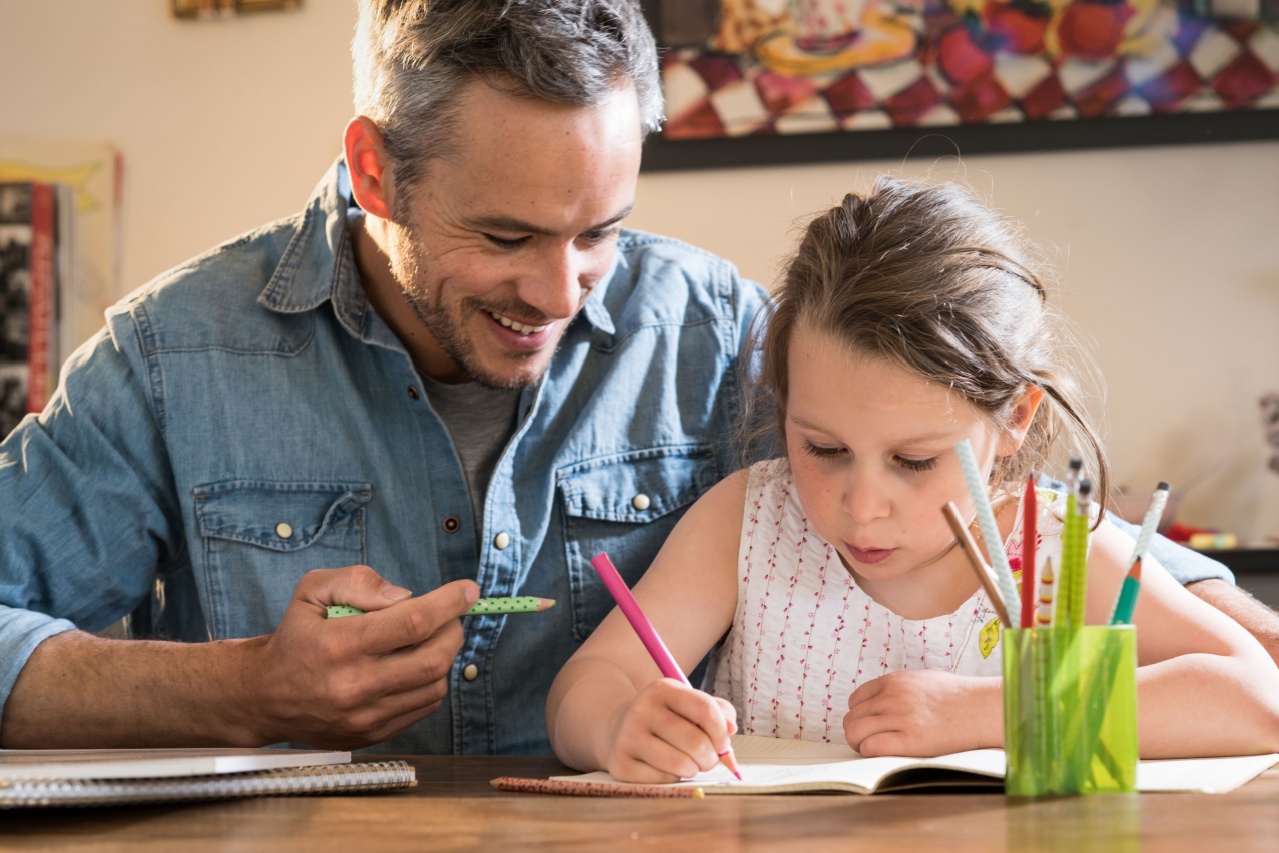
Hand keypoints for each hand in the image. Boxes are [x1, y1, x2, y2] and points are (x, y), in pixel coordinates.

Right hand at [245, 565, 478, 748]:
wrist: (264, 696)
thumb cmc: (295, 636)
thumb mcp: (312, 591)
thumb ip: (357, 581)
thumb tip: (403, 596)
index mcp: (340, 645)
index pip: (413, 622)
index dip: (449, 603)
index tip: (468, 591)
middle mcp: (354, 685)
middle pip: (434, 658)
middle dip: (453, 630)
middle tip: (449, 616)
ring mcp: (365, 716)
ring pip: (435, 685)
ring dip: (444, 657)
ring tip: (427, 640)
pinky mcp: (372, 735)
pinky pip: (423, 707)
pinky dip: (431, 682)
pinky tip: (414, 666)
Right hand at [605, 679, 737, 782]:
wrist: (619, 730)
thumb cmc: (666, 719)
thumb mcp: (688, 705)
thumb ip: (718, 712)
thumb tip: (730, 729)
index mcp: (663, 689)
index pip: (705, 710)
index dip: (721, 732)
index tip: (723, 743)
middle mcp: (642, 709)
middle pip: (695, 742)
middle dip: (710, 757)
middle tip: (708, 759)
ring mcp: (628, 737)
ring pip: (680, 764)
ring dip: (693, 769)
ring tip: (689, 764)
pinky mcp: (620, 763)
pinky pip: (663, 779)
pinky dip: (672, 778)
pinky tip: (666, 768)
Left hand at [843, 670, 1000, 756]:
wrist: (982, 708)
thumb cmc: (957, 697)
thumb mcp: (921, 680)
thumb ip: (897, 688)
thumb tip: (879, 701)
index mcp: (893, 681)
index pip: (855, 700)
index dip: (861, 715)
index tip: (871, 725)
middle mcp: (892, 697)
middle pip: (851, 718)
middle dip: (858, 732)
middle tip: (872, 741)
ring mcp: (900, 717)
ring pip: (855, 733)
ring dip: (861, 744)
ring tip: (876, 748)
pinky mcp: (910, 740)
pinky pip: (872, 747)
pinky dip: (871, 752)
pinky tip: (885, 752)